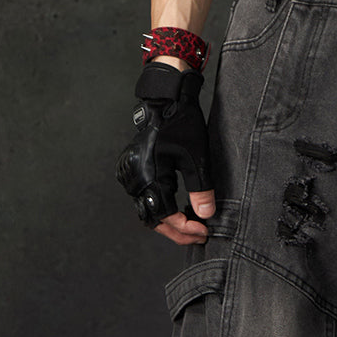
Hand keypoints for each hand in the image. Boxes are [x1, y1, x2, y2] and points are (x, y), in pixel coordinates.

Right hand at [115, 59, 217, 244]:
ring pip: (147, 210)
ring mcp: (131, 174)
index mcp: (150, 176)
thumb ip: (201, 190)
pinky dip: (159, 207)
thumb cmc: (181, 124)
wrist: (166, 101)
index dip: (185, 229)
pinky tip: (176, 208)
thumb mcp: (197, 158)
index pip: (166, 216)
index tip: (202, 231)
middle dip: (176, 231)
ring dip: (167, 222)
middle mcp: (135, 178)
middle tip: (197, 235)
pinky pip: (143, 197)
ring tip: (190, 225)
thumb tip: (206, 215)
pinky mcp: (132, 169)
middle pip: (153, 219)